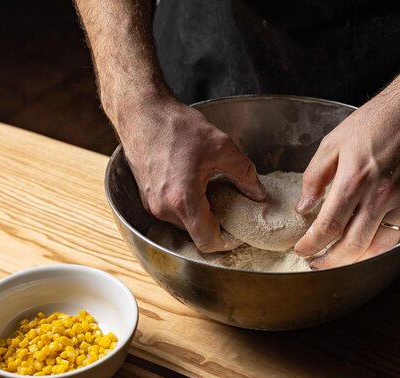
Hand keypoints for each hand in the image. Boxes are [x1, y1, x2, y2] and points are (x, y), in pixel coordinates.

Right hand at [114, 95, 265, 252]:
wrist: (141, 113)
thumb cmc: (176, 127)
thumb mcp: (221, 145)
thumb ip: (244, 173)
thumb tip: (258, 193)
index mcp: (184, 200)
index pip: (207, 242)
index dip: (227, 242)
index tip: (238, 233)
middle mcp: (164, 209)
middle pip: (196, 233)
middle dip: (215, 224)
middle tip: (231, 206)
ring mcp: (152, 205)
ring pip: (184, 223)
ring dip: (200, 214)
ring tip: (212, 191)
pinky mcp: (146, 198)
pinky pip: (172, 212)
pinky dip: (186, 205)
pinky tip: (195, 184)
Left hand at [294, 92, 399, 267]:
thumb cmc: (375, 123)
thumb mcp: (332, 143)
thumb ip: (314, 177)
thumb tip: (304, 207)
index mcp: (354, 178)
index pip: (329, 226)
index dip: (312, 244)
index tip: (301, 249)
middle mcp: (379, 195)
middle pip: (351, 245)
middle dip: (329, 261)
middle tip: (315, 262)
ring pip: (375, 248)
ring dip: (353, 261)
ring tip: (336, 261)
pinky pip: (397, 239)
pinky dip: (379, 251)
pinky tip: (364, 252)